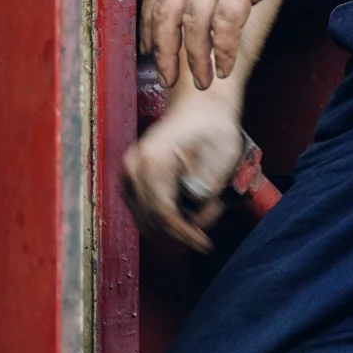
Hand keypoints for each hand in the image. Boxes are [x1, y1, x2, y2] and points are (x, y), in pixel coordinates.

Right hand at [122, 95, 244, 253]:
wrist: (199, 107)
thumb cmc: (214, 127)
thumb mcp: (222, 154)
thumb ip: (208, 182)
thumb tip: (194, 200)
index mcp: (153, 161)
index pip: (162, 212)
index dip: (185, 234)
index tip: (205, 245)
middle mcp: (134, 168)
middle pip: (152, 221)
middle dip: (183, 228)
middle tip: (214, 211)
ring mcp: (129, 173)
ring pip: (147, 220)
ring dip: (175, 223)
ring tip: (206, 203)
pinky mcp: (132, 179)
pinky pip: (145, 210)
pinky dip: (166, 215)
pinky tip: (190, 201)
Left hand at [143, 0, 342, 90]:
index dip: (150, 24)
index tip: (151, 47)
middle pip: (165, 11)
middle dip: (163, 50)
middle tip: (168, 76)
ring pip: (192, 23)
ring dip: (194, 59)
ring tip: (202, 80)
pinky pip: (225, 25)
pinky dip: (222, 50)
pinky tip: (225, 66)